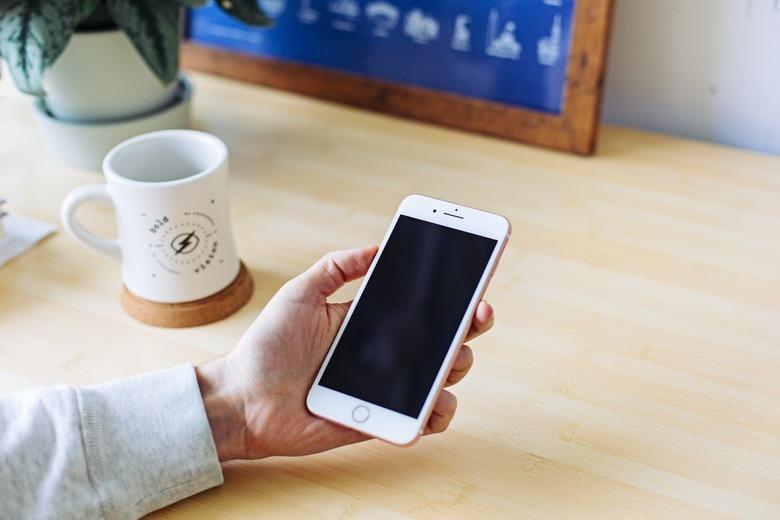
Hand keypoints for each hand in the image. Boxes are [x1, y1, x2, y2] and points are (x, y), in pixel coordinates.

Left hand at [196, 246, 494, 460]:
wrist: (243, 400)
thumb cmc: (267, 348)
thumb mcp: (300, 294)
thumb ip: (336, 267)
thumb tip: (376, 247)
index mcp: (370, 322)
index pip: (421, 307)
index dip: (452, 296)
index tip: (473, 283)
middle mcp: (385, 353)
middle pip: (443, 340)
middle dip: (468, 328)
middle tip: (474, 316)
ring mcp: (386, 388)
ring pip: (441, 378)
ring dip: (455, 367)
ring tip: (448, 360)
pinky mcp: (381, 420)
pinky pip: (421, 420)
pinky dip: (436, 414)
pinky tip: (431, 403)